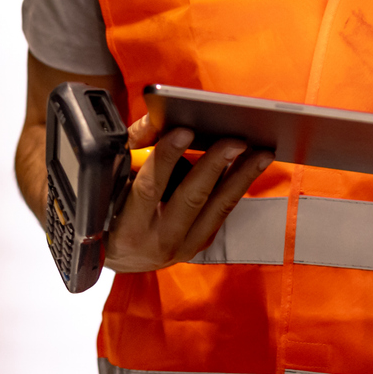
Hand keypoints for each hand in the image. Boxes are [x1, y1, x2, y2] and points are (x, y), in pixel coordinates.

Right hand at [104, 113, 270, 272]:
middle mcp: (157, 242)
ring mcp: (183, 248)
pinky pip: (222, 212)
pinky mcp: (200, 246)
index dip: (166, 157)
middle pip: (191, 198)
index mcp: (127, 226)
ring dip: (241, 177)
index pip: (148, 188)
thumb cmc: (111, 210)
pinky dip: (236, 186)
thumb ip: (134, 147)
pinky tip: (249, 166)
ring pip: (217, 208)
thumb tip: (161, 117)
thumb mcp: (112, 180)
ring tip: (261, 152)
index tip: (184, 130)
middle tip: (235, 140)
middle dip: (214, 165)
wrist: (120, 256)